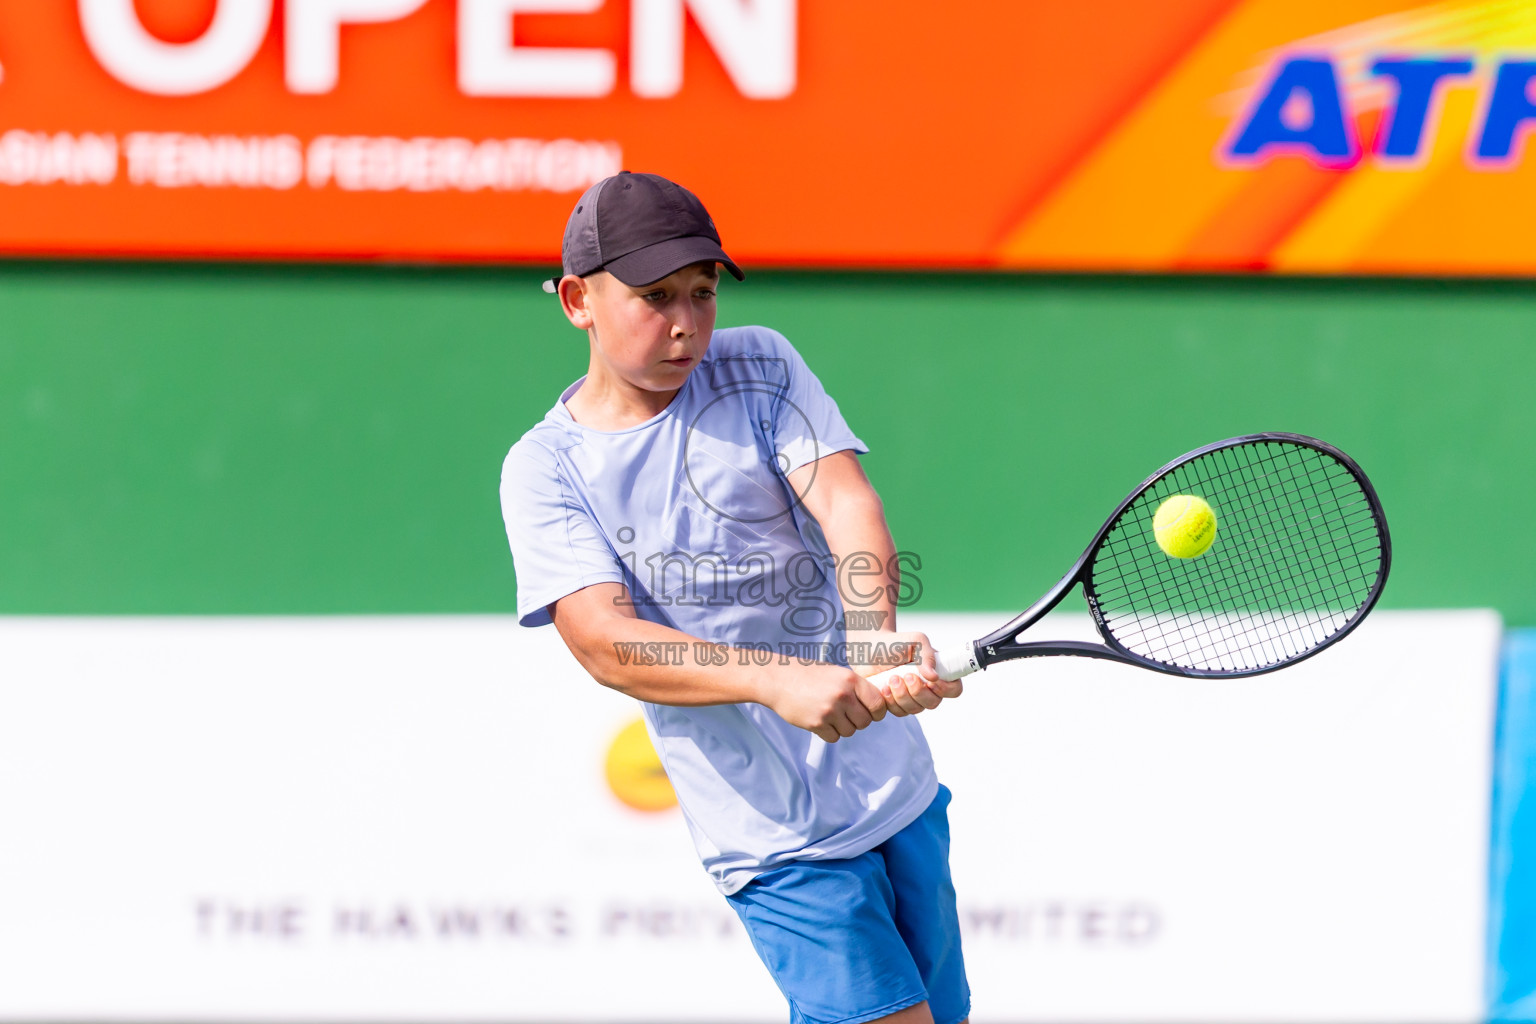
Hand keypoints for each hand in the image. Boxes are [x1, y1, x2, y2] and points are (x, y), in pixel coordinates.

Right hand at [761, 662, 887, 742]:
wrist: (778, 680)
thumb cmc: (808, 675)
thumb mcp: (836, 674)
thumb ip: (855, 688)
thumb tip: (877, 706)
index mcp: (850, 680)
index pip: (877, 703)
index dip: (877, 711)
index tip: (870, 712)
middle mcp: (842, 695)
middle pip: (865, 721)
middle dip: (858, 721)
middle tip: (846, 715)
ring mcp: (829, 710)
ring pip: (850, 731)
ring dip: (842, 727)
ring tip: (829, 715)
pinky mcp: (816, 724)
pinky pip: (834, 737)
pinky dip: (829, 733)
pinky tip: (820, 720)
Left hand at [850, 630, 963, 716]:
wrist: (868, 648)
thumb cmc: (894, 642)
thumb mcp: (915, 641)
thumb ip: (927, 655)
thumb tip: (934, 676)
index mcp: (938, 673)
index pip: (954, 689)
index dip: (945, 689)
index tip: (930, 681)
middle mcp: (927, 688)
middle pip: (933, 703)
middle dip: (919, 692)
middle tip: (906, 676)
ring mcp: (911, 698)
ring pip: (915, 710)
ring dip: (903, 696)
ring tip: (892, 678)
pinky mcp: (895, 704)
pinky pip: (899, 712)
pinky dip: (891, 701)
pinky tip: (884, 687)